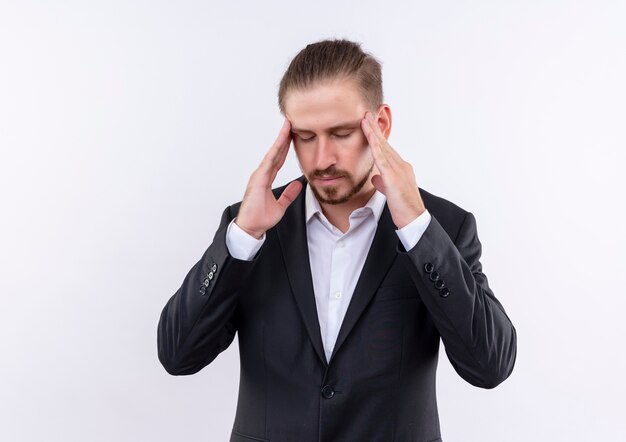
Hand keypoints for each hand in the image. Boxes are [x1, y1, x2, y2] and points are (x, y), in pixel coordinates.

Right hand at [235, 118, 302, 238]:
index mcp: (266, 179)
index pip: (279, 159)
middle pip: (276, 152)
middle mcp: (262, 174)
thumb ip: (289, 194)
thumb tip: (298, 185)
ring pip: (272, 154)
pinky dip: (275, 151)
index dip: (286, 147)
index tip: (292, 135)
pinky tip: (281, 142)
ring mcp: (259, 175)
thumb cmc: (261, 218)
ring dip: (280, 140)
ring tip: (288, 126)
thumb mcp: (280, 205)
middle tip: (291, 123)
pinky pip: (268, 162)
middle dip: (284, 138)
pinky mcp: (258, 179)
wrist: (251, 228)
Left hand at [360, 111, 425, 228]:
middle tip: (366, 114)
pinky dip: (376, 148)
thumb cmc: (403, 209)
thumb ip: (383, 183)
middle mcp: (402, 166)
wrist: (414, 221)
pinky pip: (383, 160)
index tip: (369, 125)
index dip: (377, 136)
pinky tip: (370, 138)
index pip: (386, 149)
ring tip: (365, 120)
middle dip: (375, 129)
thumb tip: (374, 178)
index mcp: (401, 169)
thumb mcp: (390, 193)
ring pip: (384, 148)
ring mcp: (399, 171)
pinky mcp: (394, 179)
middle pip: (385, 144)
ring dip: (373, 133)